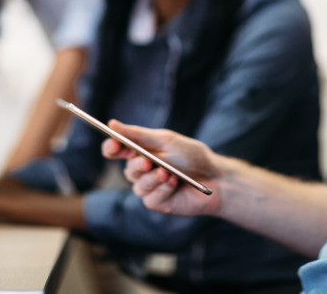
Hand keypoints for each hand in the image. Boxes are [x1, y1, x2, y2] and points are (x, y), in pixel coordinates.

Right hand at [101, 121, 221, 216]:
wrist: (215, 177)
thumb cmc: (191, 155)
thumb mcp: (165, 140)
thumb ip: (137, 135)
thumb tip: (111, 124)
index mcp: (141, 151)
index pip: (116, 150)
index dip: (111, 148)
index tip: (114, 145)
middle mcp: (142, 170)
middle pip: (127, 170)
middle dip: (138, 165)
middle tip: (148, 161)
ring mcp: (149, 187)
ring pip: (138, 186)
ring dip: (153, 179)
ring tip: (168, 173)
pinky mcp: (158, 202)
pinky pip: (151, 198)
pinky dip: (163, 188)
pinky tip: (175, 183)